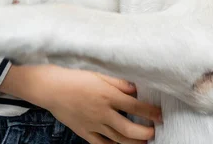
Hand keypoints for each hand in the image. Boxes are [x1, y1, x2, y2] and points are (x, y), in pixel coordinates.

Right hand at [41, 67, 160, 143]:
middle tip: (154, 131)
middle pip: (129, 129)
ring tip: (143, 141)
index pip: (135, 106)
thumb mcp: (100, 74)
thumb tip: (135, 89)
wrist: (53, 89)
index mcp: (108, 96)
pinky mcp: (85, 133)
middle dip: (145, 132)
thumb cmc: (76, 78)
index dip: (150, 112)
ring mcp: (94, 125)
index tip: (160, 115)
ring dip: (133, 142)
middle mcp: (103, 113)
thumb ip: (119, 83)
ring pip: (118, 140)